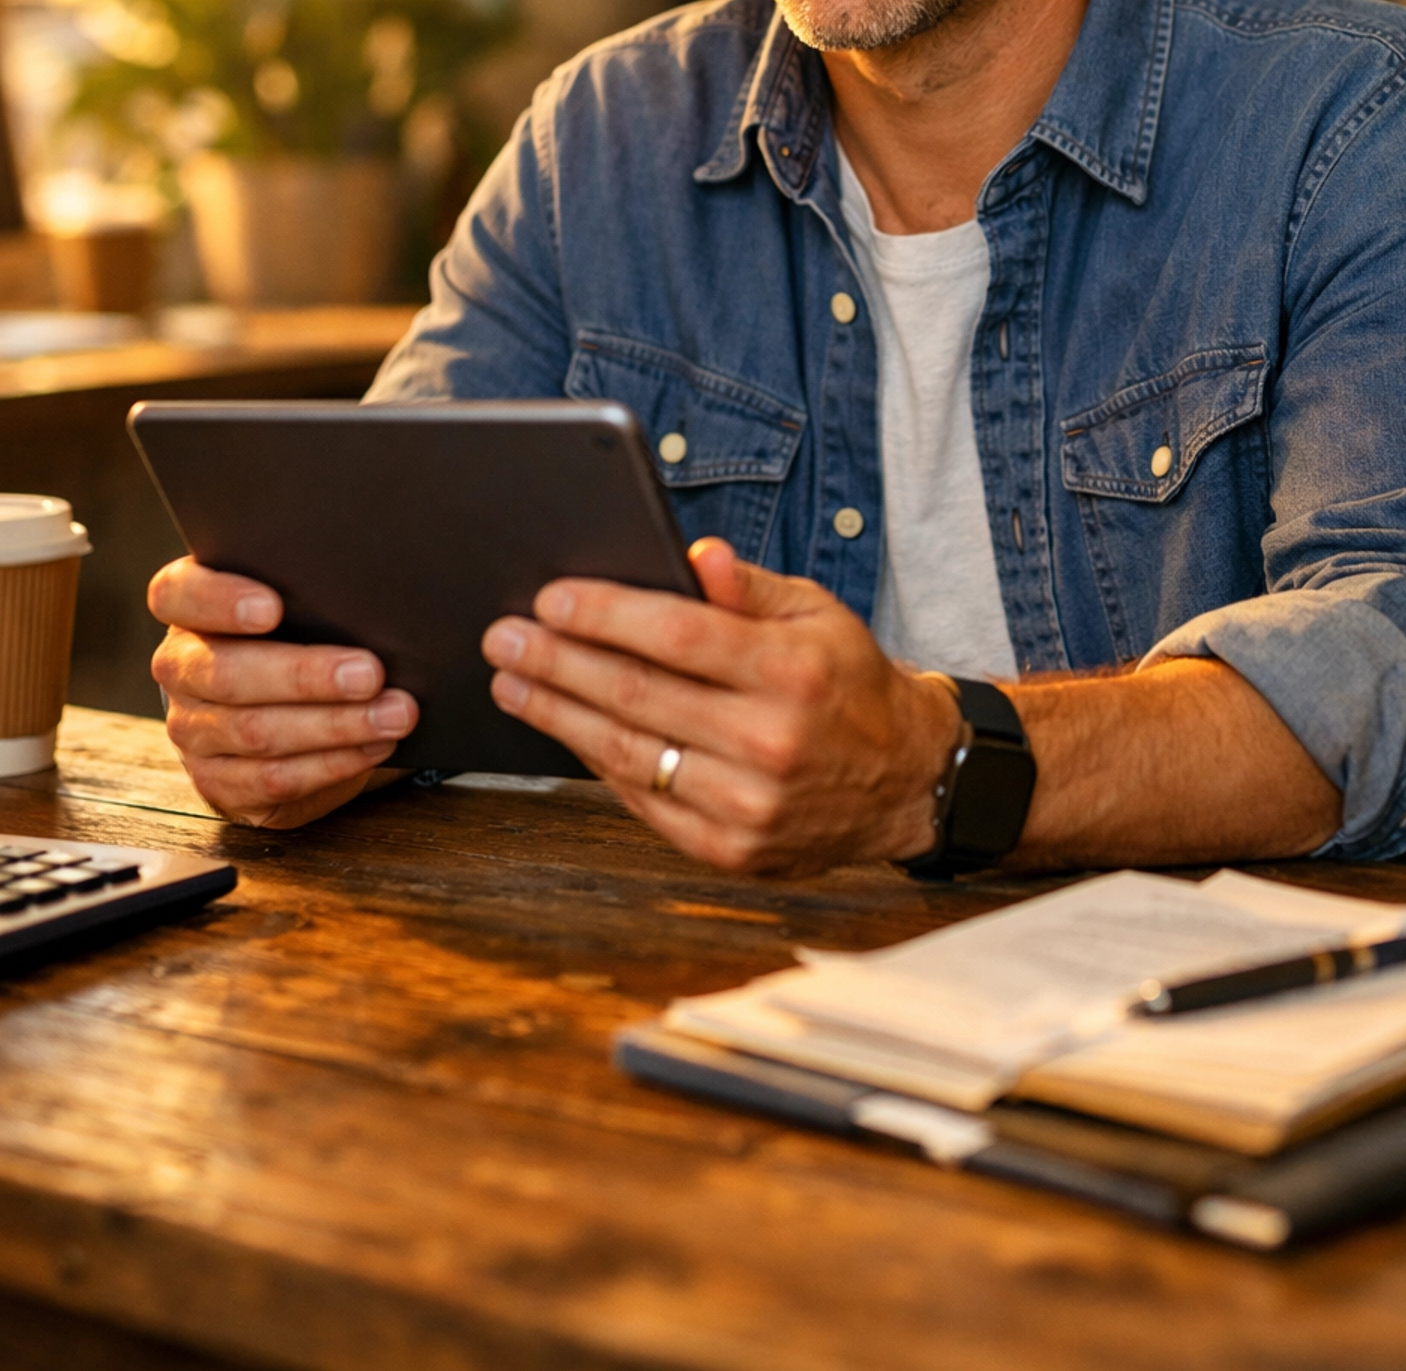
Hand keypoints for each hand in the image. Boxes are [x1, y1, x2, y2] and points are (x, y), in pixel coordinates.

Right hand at [148, 557, 418, 828]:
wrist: (274, 705)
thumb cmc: (297, 632)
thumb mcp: (296, 602)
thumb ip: (310, 593)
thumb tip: (375, 601)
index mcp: (188, 609)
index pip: (177, 594)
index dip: (219, 601)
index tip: (273, 608)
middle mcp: (180, 668)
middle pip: (226, 673)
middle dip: (305, 675)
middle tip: (370, 673)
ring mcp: (192, 730)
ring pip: (255, 732)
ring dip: (334, 725)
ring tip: (394, 714)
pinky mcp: (219, 781)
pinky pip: (272, 778)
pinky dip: (332, 763)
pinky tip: (374, 746)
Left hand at [480, 538, 961, 874]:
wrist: (903, 781)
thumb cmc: (847, 681)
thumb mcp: (816, 613)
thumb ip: (748, 588)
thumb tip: (695, 554)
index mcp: (794, 672)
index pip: (677, 635)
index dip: (605, 614)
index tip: (549, 598)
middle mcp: (771, 742)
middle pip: (637, 694)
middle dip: (556, 662)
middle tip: (502, 638)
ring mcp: (749, 806)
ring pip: (628, 753)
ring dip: (556, 715)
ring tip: (511, 683)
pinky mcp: (731, 850)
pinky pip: (643, 800)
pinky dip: (594, 762)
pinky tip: (563, 730)